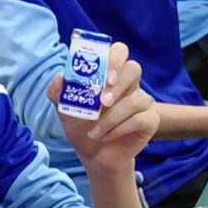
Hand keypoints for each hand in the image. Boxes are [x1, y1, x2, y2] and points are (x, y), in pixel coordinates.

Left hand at [49, 42, 158, 177]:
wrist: (93, 156)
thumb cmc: (82, 127)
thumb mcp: (65, 110)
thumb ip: (58, 93)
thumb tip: (59, 77)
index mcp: (110, 74)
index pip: (119, 52)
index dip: (113, 57)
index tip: (102, 74)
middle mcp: (128, 85)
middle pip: (134, 68)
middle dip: (118, 83)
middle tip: (102, 100)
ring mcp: (141, 103)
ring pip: (137, 99)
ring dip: (113, 116)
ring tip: (95, 130)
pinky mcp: (149, 121)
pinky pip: (141, 119)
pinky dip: (120, 128)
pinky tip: (105, 136)